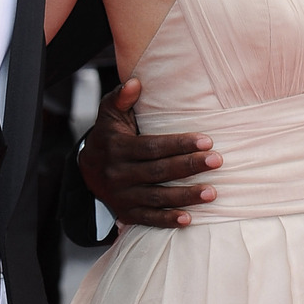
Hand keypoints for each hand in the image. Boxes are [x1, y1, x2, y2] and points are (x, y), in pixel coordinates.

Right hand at [79, 78, 221, 228]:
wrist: (87, 170)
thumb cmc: (108, 135)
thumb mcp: (109, 114)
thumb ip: (121, 97)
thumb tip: (135, 83)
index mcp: (117, 147)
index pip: (152, 146)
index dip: (179, 144)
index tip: (206, 141)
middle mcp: (118, 173)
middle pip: (158, 171)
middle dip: (189, 166)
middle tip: (217, 161)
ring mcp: (121, 195)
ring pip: (156, 197)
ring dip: (185, 196)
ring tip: (212, 192)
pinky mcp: (125, 212)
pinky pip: (148, 218)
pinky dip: (167, 220)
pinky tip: (188, 219)